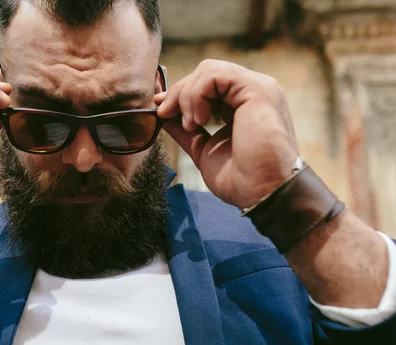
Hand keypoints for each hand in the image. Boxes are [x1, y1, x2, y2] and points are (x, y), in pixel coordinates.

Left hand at [155, 60, 298, 208]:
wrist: (264, 193)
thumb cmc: (241, 180)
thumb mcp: (204, 150)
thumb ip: (186, 131)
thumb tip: (164, 116)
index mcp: (242, 105)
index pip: (208, 85)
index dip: (181, 93)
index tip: (161, 109)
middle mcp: (251, 92)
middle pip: (205, 73)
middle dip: (178, 93)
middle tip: (165, 114)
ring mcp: (257, 88)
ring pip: (208, 70)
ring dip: (188, 96)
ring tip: (190, 124)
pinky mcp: (258, 89)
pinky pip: (215, 75)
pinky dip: (197, 95)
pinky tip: (199, 120)